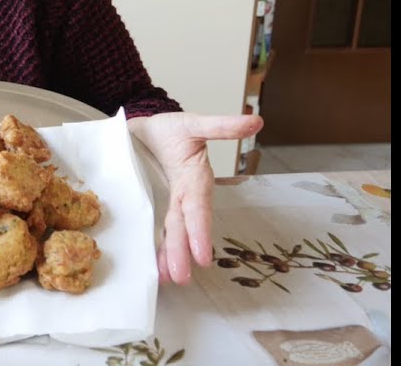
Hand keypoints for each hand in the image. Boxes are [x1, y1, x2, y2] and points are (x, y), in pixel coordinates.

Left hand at [128, 112, 262, 284]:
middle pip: (183, 225)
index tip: (201, 255)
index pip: (197, 207)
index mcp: (195, 178)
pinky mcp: (152, 201)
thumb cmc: (171, 127)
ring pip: (171, 231)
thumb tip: (254, 122)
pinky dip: (157, 245)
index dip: (199, 230)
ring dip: (171, 255)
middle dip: (182, 252)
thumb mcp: (195, 123)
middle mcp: (184, 194)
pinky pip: (156, 225)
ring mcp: (168, 200)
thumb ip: (222, 126)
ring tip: (168, 279)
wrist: (145, 125)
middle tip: (180, 277)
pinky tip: (156, 267)